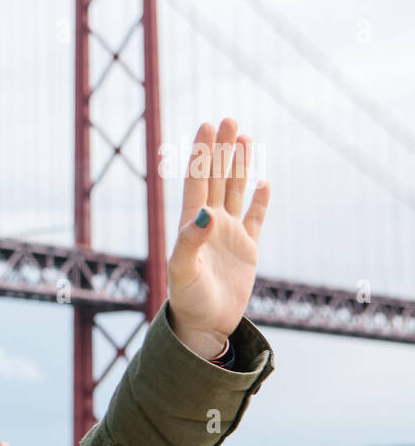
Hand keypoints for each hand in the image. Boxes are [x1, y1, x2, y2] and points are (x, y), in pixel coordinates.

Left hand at [167, 118, 271, 358]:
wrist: (204, 326)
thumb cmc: (187, 300)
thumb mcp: (183, 270)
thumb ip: (191, 239)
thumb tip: (205, 212)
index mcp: (191, 225)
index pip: (197, 182)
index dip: (201, 155)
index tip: (206, 126)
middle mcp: (210, 224)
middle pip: (217, 179)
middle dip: (221, 151)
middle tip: (228, 120)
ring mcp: (229, 235)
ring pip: (235, 192)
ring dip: (239, 166)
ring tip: (244, 138)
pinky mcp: (247, 250)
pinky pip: (255, 219)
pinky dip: (259, 201)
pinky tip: (262, 182)